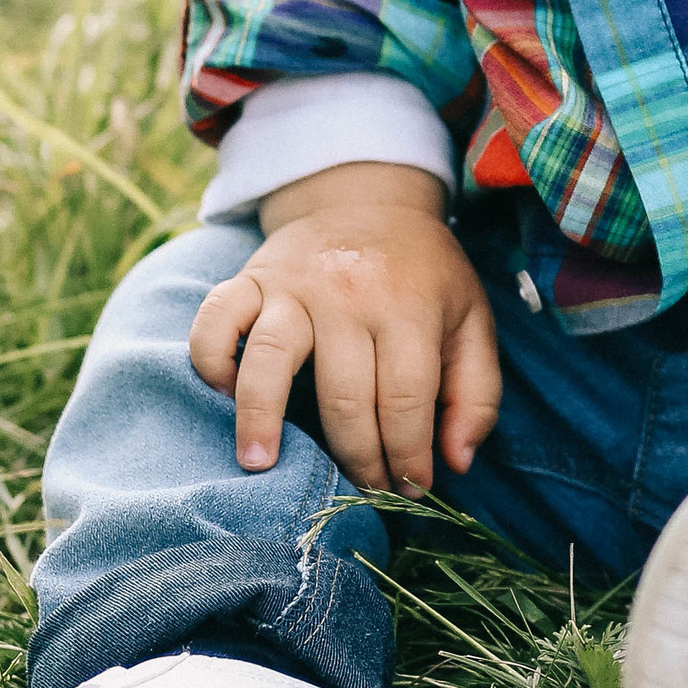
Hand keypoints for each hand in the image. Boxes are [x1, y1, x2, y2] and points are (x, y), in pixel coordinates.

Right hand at [186, 161, 501, 494]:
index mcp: (408, 305)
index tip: (408, 487)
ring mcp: (292, 283)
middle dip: (354, 457)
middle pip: (343, 394)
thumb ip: (477, 392)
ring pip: (271, 356)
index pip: (404, 399)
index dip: (407, 455)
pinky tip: (222, 394)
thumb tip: (457, 463)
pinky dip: (210, 357)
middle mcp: (347, 293)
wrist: (369, 197)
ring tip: (259, 464)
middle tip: (360, 491)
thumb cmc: (424, 273)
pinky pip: (215, 318)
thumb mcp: (472, 319)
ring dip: (261, 416)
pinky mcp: (250, 276)